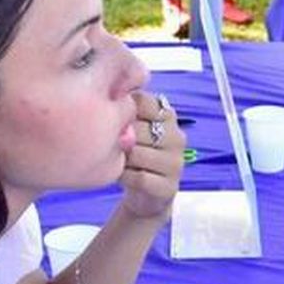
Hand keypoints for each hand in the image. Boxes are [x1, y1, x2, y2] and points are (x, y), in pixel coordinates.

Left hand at [118, 91, 185, 220]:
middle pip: (137, 128)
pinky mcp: (169, 186)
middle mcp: (177, 136)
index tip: (115, 122)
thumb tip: (106, 90)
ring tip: (119, 162)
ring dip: (121, 159)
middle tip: (115, 147)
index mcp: (168, 115)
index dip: (122, 111)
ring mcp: (176, 162)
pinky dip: (125, 177)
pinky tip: (124, 177)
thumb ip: (124, 108)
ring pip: (137, 153)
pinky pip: (139, 177)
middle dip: (120, 139)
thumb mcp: (131, 126)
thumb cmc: (134, 154)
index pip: (141, 101)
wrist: (145, 194)